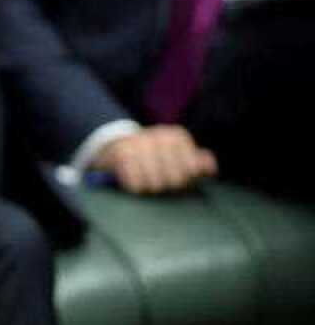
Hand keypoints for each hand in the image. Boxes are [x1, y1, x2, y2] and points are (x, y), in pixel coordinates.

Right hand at [90, 125, 217, 194]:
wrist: (114, 145)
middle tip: (159, 184)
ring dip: (149, 188)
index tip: (176, 180)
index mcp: (177, 136)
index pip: (192, 169)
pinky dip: (135, 188)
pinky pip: (136, 184)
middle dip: (167, 186)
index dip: (185, 180)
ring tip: (146, 184)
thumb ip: (196, 162)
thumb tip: (211, 169)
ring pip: (155, 184)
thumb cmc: (151, 156)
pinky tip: (133, 183)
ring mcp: (141, 143)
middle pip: (175, 179)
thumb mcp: (176, 156)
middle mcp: (160, 136)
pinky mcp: (122, 153)